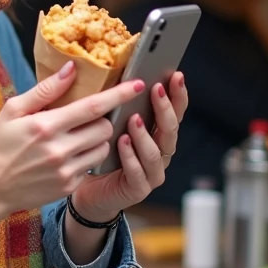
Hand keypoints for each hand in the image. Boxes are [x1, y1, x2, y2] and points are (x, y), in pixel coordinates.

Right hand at [0, 62, 147, 219]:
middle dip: (101, 119)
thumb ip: (45, 90)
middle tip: (84, 118)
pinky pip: (91, 166)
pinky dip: (86, 157)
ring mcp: (66, 171)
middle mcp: (59, 150)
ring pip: (103, 148)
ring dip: (97, 139)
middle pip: (104, 128)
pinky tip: (67, 155)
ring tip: (76, 137)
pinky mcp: (68, 186)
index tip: (138, 83)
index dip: (119, 94)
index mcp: (46, 126)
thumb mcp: (13, 110)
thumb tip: (71, 68)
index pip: (93, 107)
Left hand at [69, 72, 188, 221]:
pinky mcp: (138, 189)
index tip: (176, 75)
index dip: (178, 95)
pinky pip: (137, 173)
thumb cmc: (101, 153)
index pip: (175, 113)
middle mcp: (161, 153)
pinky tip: (122, 142)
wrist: (89, 192)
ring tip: (134, 118)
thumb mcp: (111, 125)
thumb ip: (121, 106)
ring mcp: (152, 173)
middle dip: (165, 109)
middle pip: (170, 130)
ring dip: (145, 134)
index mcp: (158, 135)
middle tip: (156, 89)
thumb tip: (122, 76)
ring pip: (155, 152)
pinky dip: (130, 157)